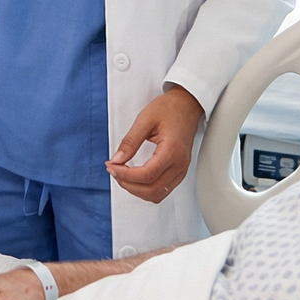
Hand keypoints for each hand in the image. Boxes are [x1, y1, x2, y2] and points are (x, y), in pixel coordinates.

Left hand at [106, 85, 204, 201]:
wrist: (187, 105)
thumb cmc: (170, 108)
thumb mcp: (145, 119)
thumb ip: (130, 141)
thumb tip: (117, 160)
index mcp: (172, 150)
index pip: (147, 175)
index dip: (125, 175)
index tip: (112, 166)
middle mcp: (179, 164)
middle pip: (152, 190)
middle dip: (128, 184)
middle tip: (114, 171)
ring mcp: (181, 170)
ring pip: (158, 194)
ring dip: (137, 190)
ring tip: (122, 175)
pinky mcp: (180, 171)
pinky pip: (163, 190)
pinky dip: (147, 189)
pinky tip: (136, 179)